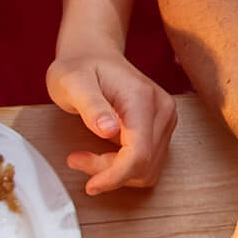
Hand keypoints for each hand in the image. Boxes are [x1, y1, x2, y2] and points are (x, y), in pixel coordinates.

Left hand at [46, 49, 177, 194]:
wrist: (93, 52)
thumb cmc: (79, 65)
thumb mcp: (72, 82)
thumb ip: (91, 106)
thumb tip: (109, 130)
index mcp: (143, 99)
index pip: (139, 155)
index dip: (115, 176)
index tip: (90, 184)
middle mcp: (162, 110)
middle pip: (143, 165)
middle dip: (110, 173)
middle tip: (78, 159)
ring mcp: (165, 120)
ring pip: (147, 170)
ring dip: (116, 173)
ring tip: (87, 156)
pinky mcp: (161, 130)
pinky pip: (146, 164)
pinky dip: (123, 169)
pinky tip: (103, 156)